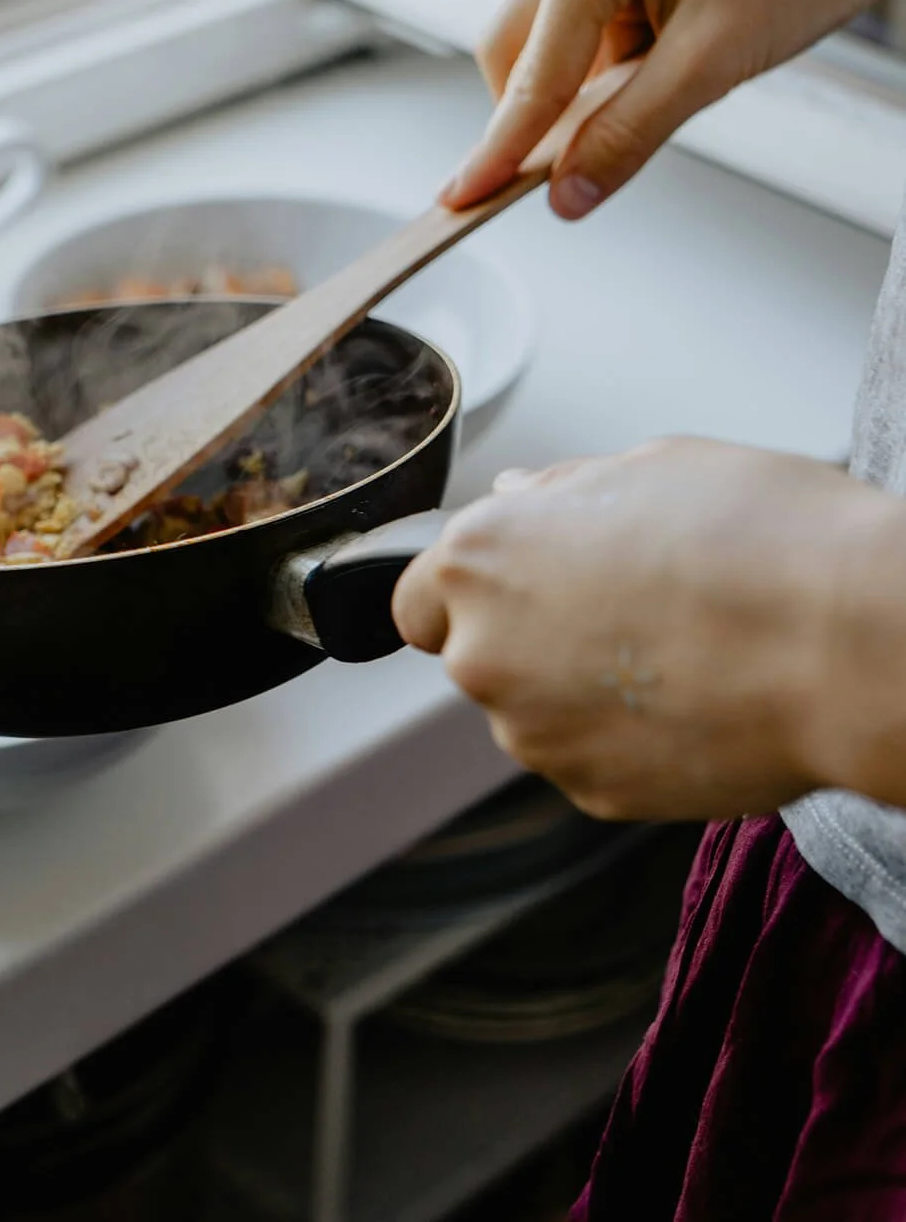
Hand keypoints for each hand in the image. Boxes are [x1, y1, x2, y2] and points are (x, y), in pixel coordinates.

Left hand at [392, 438, 905, 820]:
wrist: (844, 643)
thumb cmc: (759, 538)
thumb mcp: (652, 467)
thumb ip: (562, 492)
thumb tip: (522, 497)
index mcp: (481, 558)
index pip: (416, 598)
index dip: (467, 592)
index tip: (517, 586)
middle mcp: (485, 652)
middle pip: (478, 655)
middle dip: (532, 637)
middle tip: (626, 609)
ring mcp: (535, 734)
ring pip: (535, 713)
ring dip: (580, 692)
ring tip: (678, 651)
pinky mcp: (593, 793)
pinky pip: (591, 760)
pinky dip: (628, 739)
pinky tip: (695, 698)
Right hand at [442, 0, 905, 219]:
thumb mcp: (714, 63)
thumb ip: (630, 133)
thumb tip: (568, 193)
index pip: (528, 74)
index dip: (497, 148)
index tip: (460, 199)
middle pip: (512, 53)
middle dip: (533, 115)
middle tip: (562, 171)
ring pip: (549, 46)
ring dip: (579, 94)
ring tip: (657, 101)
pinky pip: (589, 35)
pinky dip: (609, 75)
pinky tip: (664, 77)